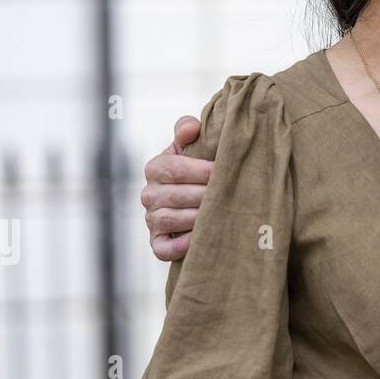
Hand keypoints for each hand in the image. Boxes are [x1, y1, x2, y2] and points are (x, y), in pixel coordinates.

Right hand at [141, 115, 212, 261]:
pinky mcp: (157, 243)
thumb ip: (187, 129)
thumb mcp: (191, 144)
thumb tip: (191, 129)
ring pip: (171, 220)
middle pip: (176, 195)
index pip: (175, 168)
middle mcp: (148, 194)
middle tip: (231, 193)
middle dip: (205, 194)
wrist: (196, 194)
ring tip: (222, 213)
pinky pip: (164, 249)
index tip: (224, 170)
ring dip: (198, 218)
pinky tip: (201, 238)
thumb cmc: (197, 165)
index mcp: (155, 167)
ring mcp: (151, 220)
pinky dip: (181, 246)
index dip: (202, 170)